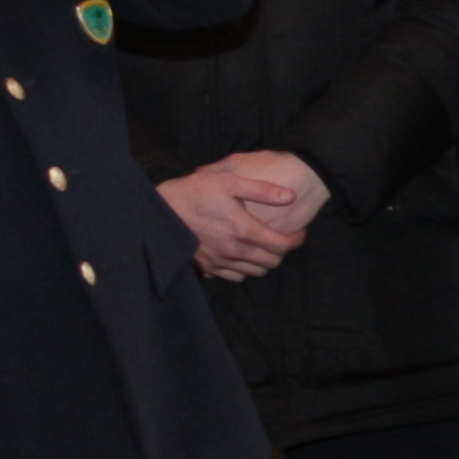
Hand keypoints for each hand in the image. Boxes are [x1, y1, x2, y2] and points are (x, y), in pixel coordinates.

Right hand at [161, 151, 318, 280]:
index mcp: (243, 230)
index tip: (299, 232)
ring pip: (256, 272)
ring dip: (264, 261)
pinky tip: (242, 254)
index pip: (282, 245)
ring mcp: (220, 262)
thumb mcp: (228, 182)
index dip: (296, 240)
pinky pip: (235, 276)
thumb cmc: (195, 192)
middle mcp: (234, 251)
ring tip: (263, 246)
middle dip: (282, 251)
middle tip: (281, 238)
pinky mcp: (207, 268)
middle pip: (272, 262)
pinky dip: (245, 268)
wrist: (159, 210)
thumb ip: (262, 190)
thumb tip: (290, 196)